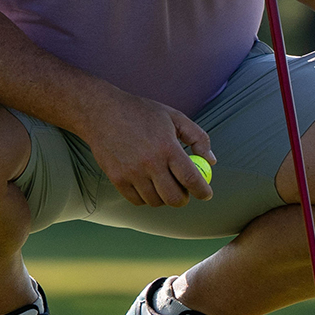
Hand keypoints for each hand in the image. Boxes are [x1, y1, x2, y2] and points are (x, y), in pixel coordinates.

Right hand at [77, 89, 215, 207]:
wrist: (102, 112)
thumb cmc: (142, 113)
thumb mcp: (174, 117)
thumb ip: (198, 137)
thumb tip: (211, 161)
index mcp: (167, 146)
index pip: (191, 179)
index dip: (203, 191)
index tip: (206, 194)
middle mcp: (150, 162)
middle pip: (174, 198)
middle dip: (183, 199)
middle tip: (184, 192)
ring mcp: (131, 173)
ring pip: (156, 202)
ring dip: (164, 198)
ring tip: (163, 184)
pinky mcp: (117, 179)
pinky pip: (137, 201)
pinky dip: (146, 197)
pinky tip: (147, 184)